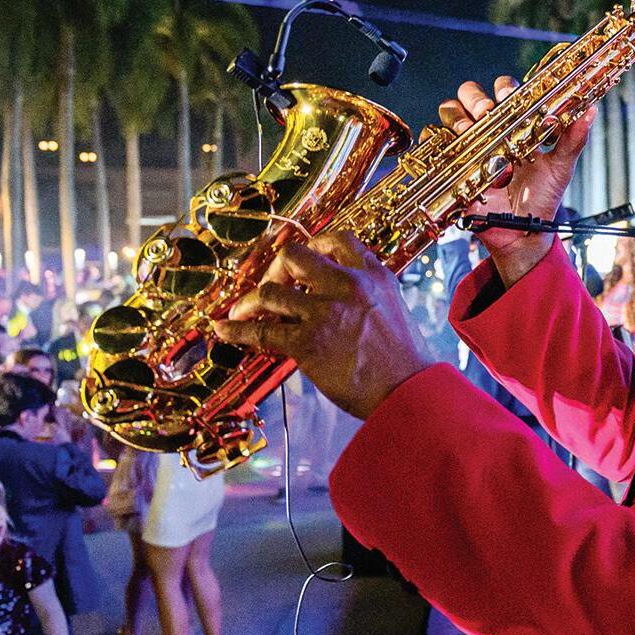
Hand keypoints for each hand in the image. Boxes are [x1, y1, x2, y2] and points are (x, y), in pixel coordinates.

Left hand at [212, 233, 432, 419]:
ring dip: (251, 301)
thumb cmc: (405, 363)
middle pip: (293, 256)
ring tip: (242, 310)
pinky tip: (225, 329)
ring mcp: (325, 313)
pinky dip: (237, 329)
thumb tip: (338, 297)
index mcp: (374, 276)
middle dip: (275, 269)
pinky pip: (260, 329)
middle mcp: (348, 286)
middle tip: (272, 285)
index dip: (313, 243)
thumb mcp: (395, 310)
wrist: (409, 394)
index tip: (301, 256)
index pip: (338, 239)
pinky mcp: (307, 342)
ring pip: (271, 291)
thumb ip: (367, 295)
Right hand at [440, 76, 594, 259]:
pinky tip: (455, 146)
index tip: (508, 96)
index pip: (505, 91)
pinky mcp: (455, 166)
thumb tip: (590, 111)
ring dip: (457, 115)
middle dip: (475, 98)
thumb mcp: (561, 168)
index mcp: (516, 125)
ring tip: (468, 130)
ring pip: (451, 113)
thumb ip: (573, 140)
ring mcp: (470, 146)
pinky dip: (440, 138)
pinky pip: (438, 143)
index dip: (504, 88)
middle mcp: (491, 131)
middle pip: (472, 95)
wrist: (522, 234)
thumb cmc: (541, 199)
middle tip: (486, 112)